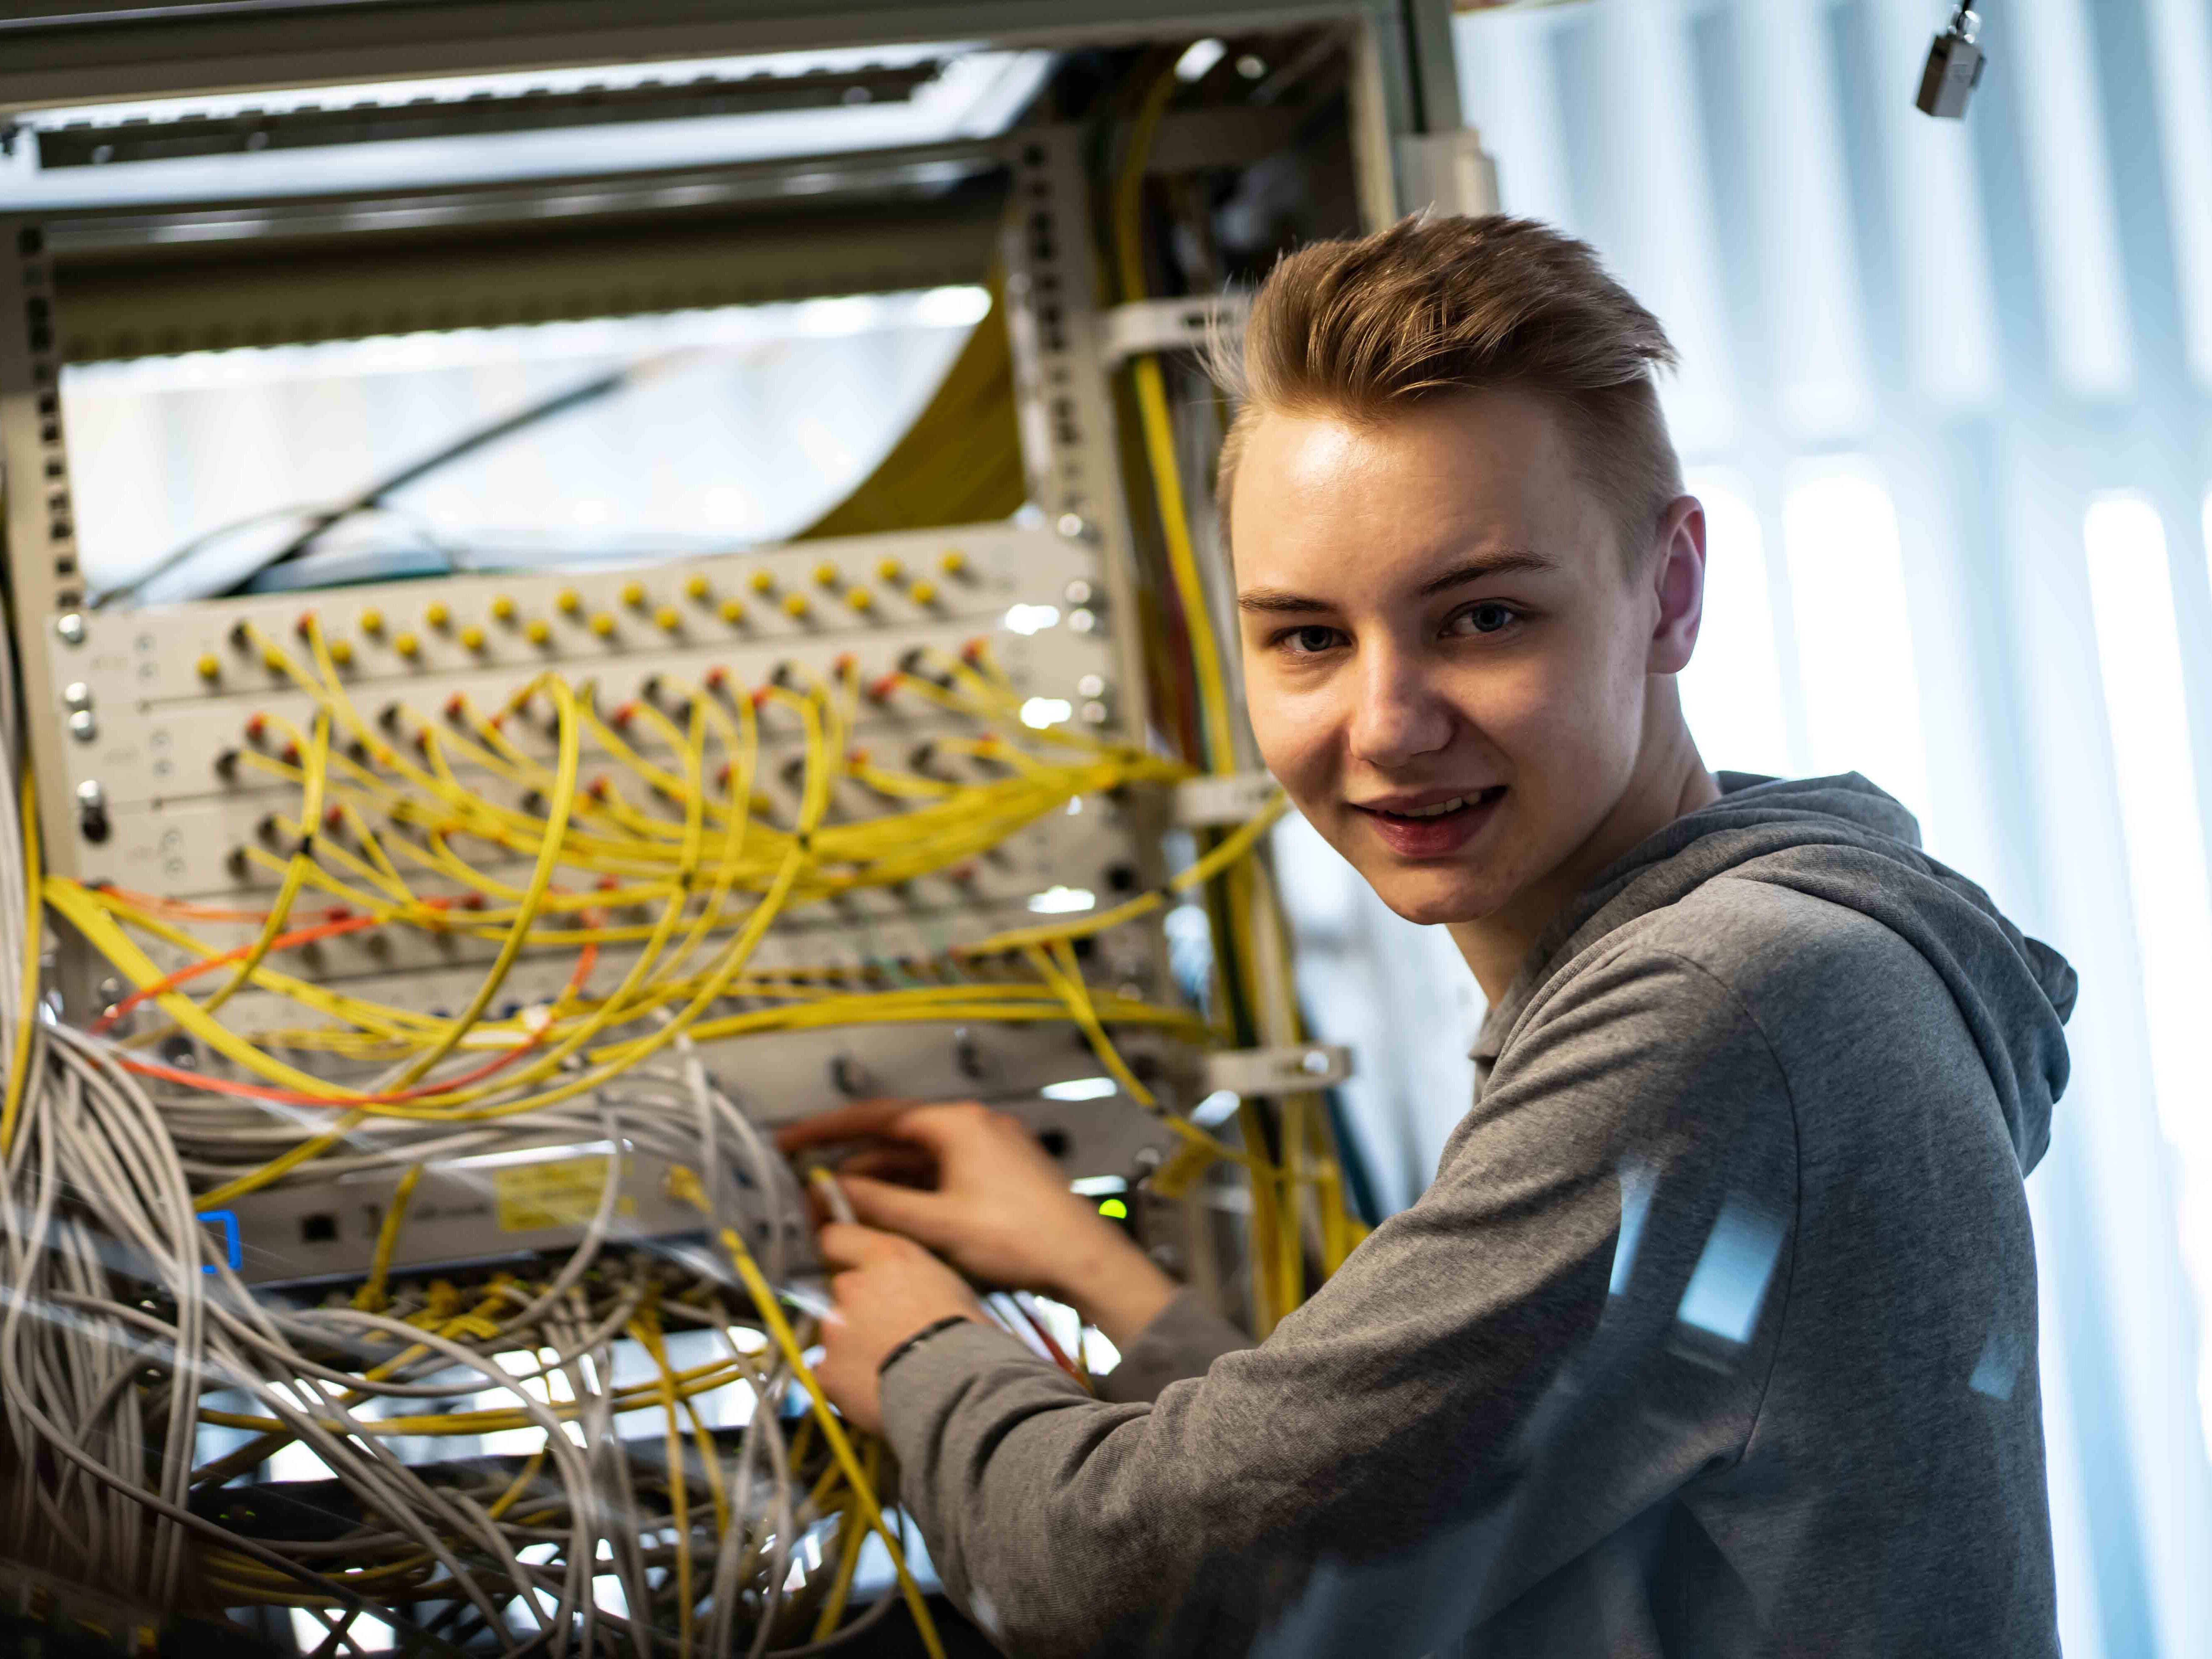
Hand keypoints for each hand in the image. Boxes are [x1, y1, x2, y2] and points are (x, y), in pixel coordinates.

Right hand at [779, 1099, 1178, 1346]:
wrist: (1085, 1262)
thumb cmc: (1017, 1239)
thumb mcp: (936, 1225)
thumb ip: (878, 1206)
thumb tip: (826, 1192)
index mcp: (958, 1123)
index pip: (876, 1116)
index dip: (825, 1129)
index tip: (786, 1141)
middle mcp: (972, 1125)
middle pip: (894, 1137)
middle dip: (849, 1162)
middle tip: (804, 1182)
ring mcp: (986, 1148)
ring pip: (915, 1160)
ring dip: (877, 1182)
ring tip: (834, 1208)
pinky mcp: (995, 1174)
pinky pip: (938, 1175)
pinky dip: (907, 1192)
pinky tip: (881, 1216)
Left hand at [814, 1222, 986, 1434]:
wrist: (957, 1391)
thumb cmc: (969, 1340)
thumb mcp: (952, 1288)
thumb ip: (916, 1280)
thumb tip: (916, 1289)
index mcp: (887, 1258)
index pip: (837, 1237)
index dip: (839, 1250)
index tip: (842, 1260)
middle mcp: (854, 1286)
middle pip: (842, 1289)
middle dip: (859, 1306)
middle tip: (890, 1329)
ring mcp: (834, 1330)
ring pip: (835, 1332)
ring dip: (853, 1344)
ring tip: (890, 1365)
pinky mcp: (827, 1370)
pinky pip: (828, 1372)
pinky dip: (845, 1380)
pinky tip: (875, 1389)